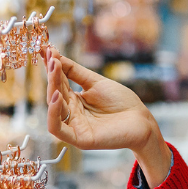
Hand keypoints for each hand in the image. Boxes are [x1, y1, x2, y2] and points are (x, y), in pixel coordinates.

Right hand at [43, 47, 171, 186]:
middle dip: (52, 74)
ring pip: (54, 109)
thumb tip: (54, 54)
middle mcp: (71, 113)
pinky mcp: (79, 139)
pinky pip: (57, 129)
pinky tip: (56, 96)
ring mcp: (74, 126)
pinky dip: (52, 114)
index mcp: (75, 101)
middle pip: (54, 94)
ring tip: (54, 69)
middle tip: (51, 56)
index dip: (52, 67)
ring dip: (51, 88)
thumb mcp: (95, 82)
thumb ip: (74, 71)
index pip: (58, 83)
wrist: (141, 119)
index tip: (46, 49)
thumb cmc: (122, 102)